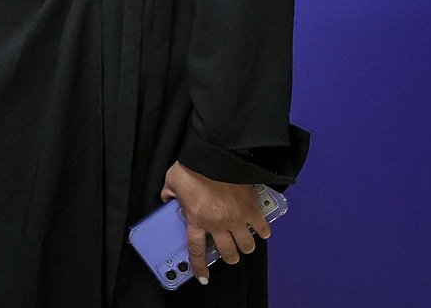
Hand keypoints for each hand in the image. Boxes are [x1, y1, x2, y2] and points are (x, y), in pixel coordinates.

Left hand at [161, 161, 271, 284]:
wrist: (213, 154)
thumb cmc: (190, 168)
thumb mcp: (172, 182)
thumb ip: (169, 194)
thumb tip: (167, 199)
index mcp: (197, 219)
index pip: (197, 250)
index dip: (200, 267)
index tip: (204, 277)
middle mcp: (218, 224)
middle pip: (229, 253)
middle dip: (230, 257)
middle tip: (231, 253)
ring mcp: (237, 218)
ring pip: (247, 245)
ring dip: (246, 247)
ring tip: (245, 243)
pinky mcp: (251, 208)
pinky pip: (262, 227)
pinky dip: (263, 231)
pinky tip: (261, 230)